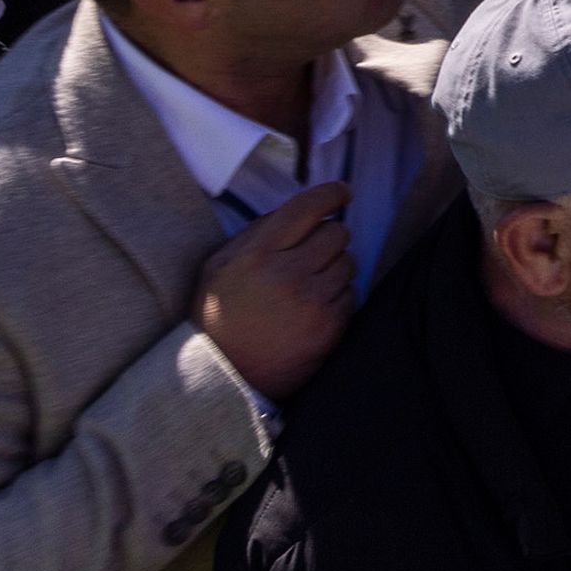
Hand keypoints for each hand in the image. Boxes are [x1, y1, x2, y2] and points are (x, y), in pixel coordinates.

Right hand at [196, 181, 356, 401]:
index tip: (342, 192)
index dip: (331, 194)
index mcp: (257, 254)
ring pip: (349, 262)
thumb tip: (302, 210)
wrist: (221, 378)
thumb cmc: (218, 317)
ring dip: (334, 268)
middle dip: (328, 238)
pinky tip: (312, 309)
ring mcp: (312, 302)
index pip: (307, 207)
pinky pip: (351, 295)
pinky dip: (338, 297)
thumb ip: (256, 233)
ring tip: (307, 286)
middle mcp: (288, 274)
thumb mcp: (219, 266)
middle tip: (310, 255)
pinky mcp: (329, 327)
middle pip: (337, 232)